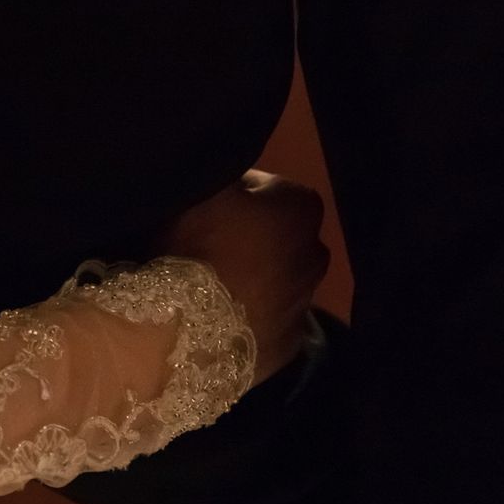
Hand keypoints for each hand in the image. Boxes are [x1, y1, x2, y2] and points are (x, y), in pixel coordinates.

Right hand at [154, 171, 329, 383]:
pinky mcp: (288, 346)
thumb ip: (222, 164)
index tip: (201, 206)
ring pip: (273, 278)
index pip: (265, 187)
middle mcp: (317, 253)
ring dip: (248, 276)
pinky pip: (266, 319)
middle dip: (248, 236)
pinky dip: (247, 315)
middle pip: (275, 234)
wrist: (185, 333)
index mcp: (302, 207)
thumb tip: (228, 156)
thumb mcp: (201, 186)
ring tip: (206, 284)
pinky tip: (216, 315)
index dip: (231, 194)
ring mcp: (304, 305)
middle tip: (201, 244)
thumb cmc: (196, 247)